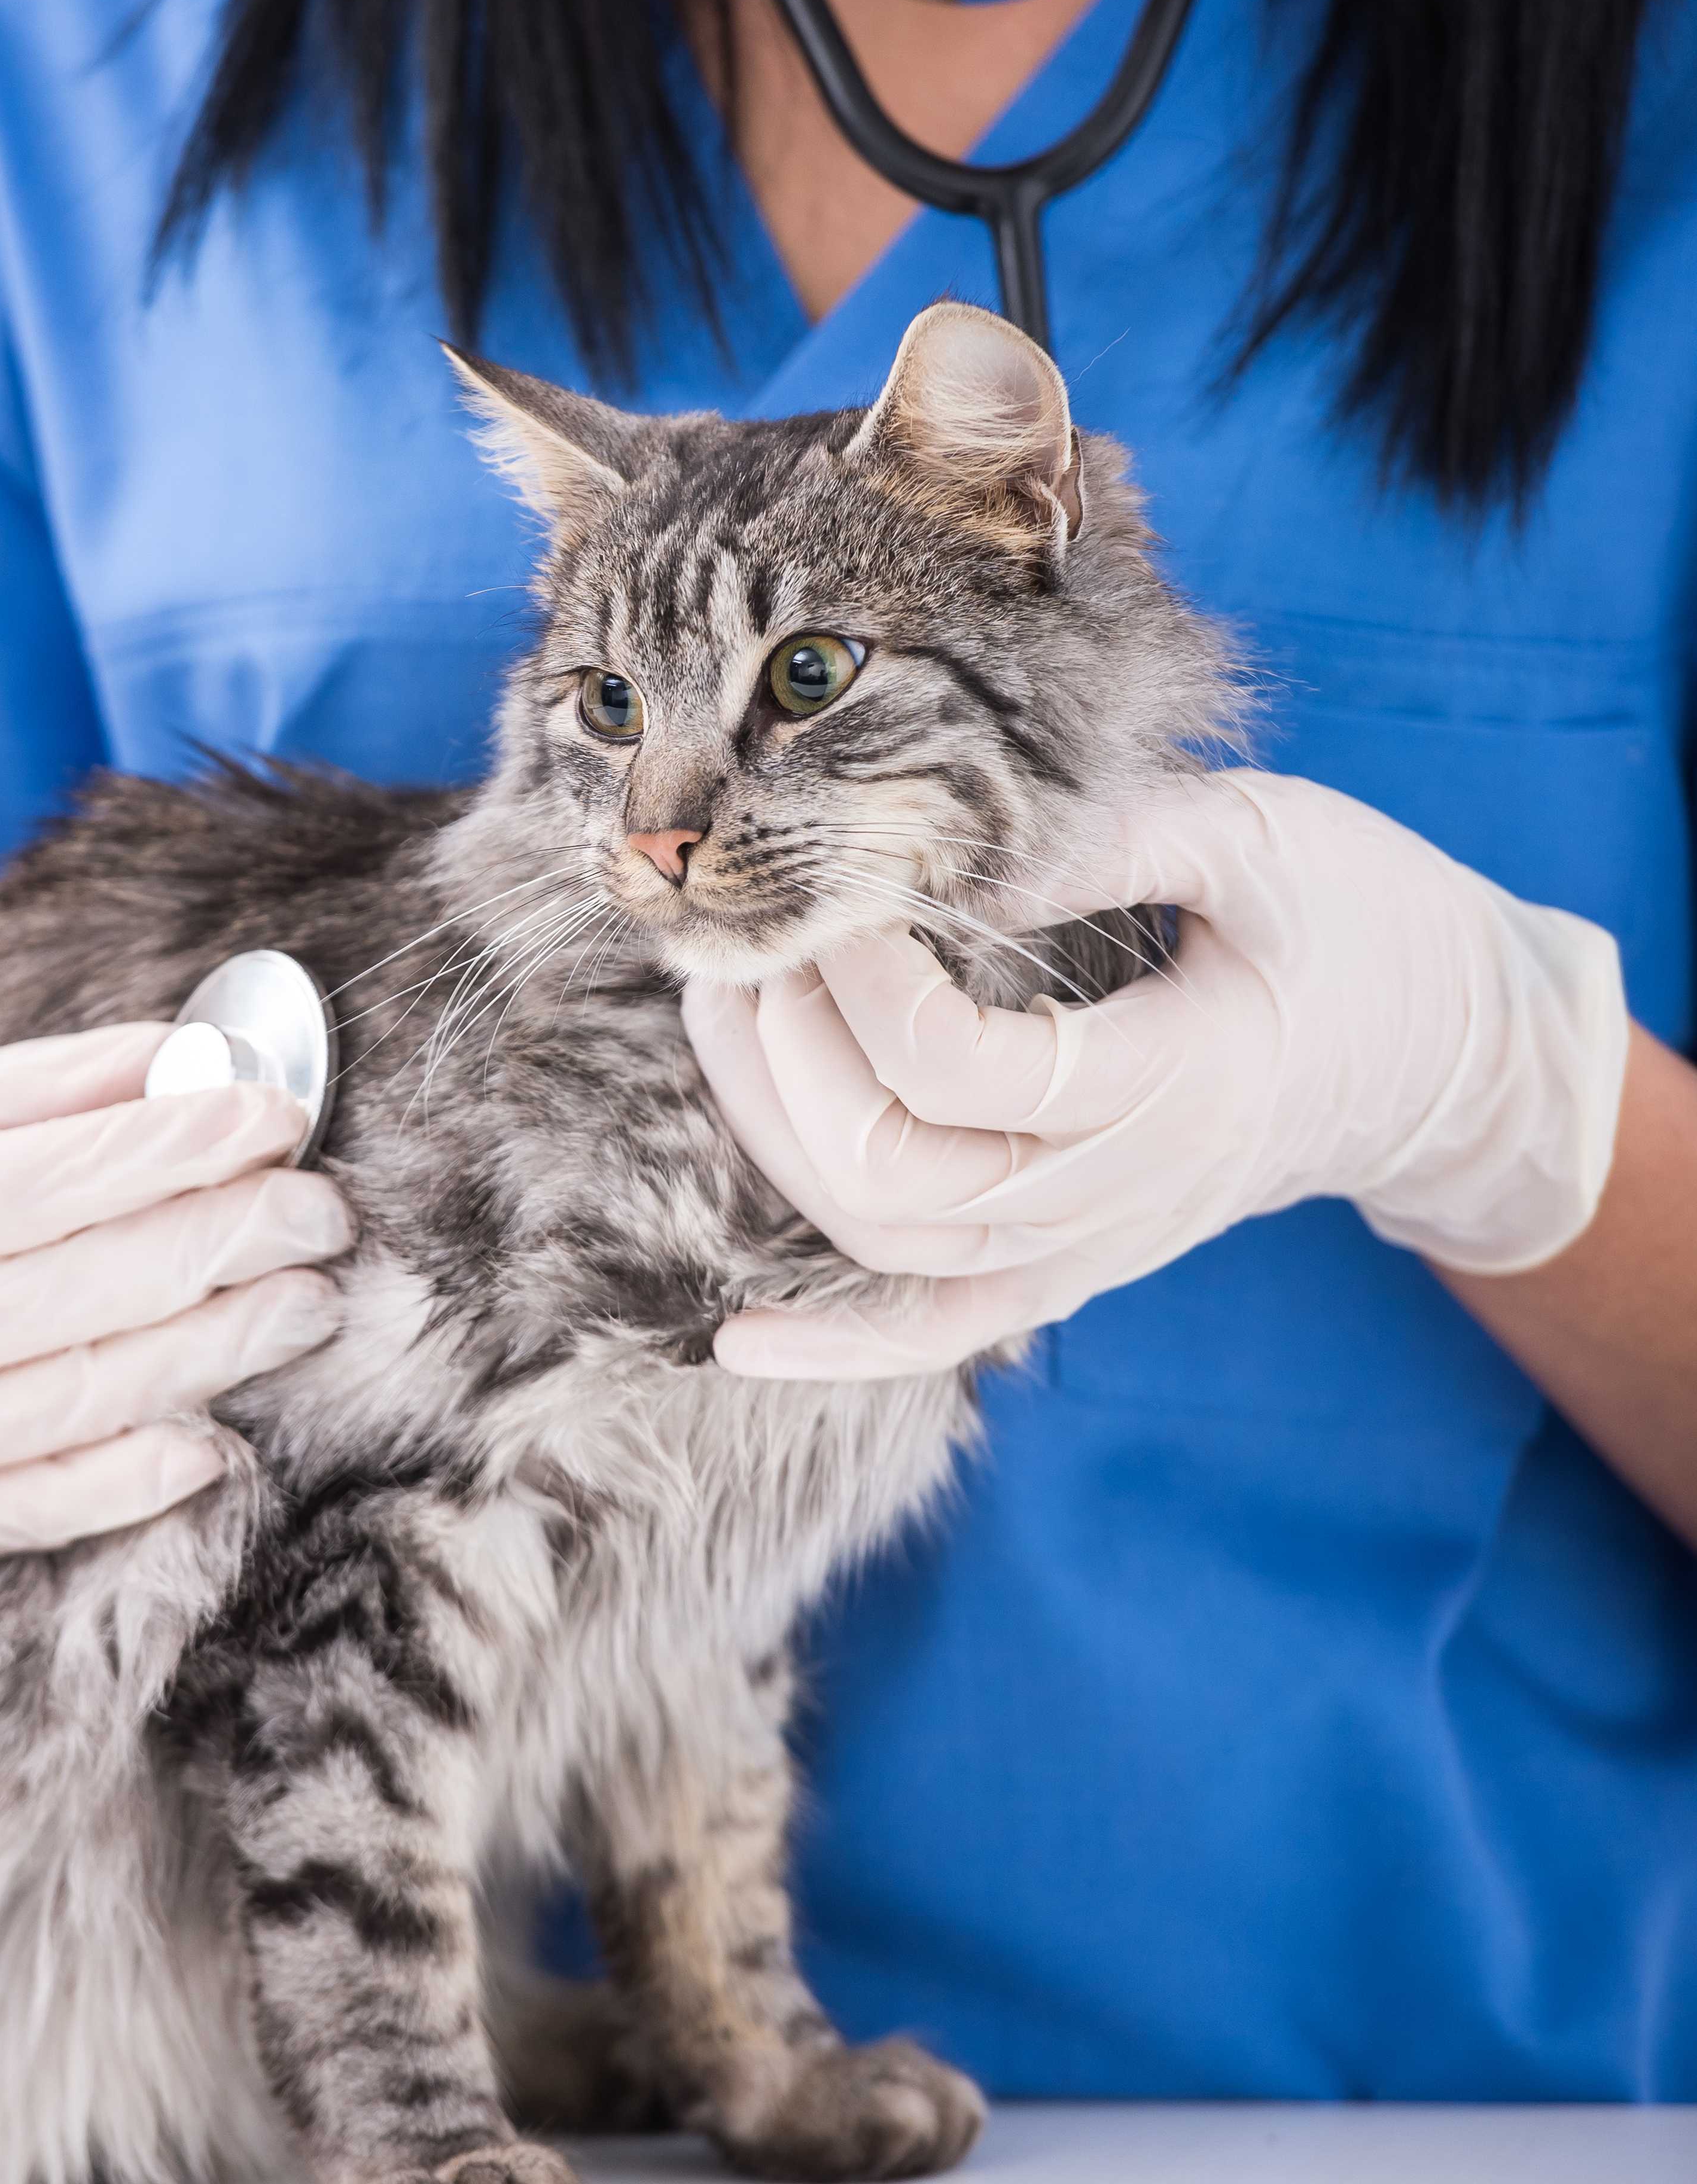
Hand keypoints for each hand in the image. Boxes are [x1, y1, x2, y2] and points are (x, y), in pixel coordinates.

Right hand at [0, 1023, 352, 1577]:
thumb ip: (7, 1094)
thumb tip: (169, 1053)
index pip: (23, 1187)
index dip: (159, 1149)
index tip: (268, 1110)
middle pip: (60, 1297)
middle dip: (211, 1247)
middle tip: (319, 1207)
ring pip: (61, 1406)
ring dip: (204, 1354)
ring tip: (304, 1297)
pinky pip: (23, 1513)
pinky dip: (126, 1480)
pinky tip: (214, 1440)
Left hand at [683, 769, 1628, 1379]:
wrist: (1454, 1055)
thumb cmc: (1361, 921)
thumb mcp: (1260, 836)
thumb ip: (1111, 835)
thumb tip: (954, 838)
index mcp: (1170, 1080)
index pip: (957, 1066)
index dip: (865, 977)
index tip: (847, 878)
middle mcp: (1118, 1191)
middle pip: (891, 1172)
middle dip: (786, 1051)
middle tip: (759, 934)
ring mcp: (1093, 1246)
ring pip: (887, 1245)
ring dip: (774, 1134)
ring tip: (729, 1010)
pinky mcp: (1076, 1266)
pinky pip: (940, 1337)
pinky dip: (837, 1348)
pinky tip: (739, 1339)